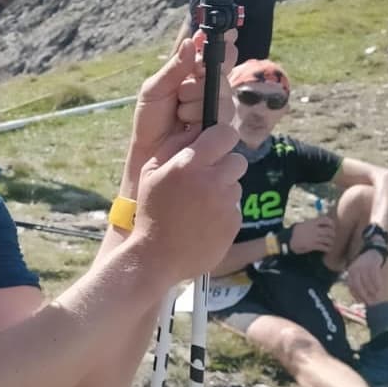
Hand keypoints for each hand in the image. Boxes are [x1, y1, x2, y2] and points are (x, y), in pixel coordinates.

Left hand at [124, 30, 236, 181]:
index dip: (221, 42)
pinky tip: (188, 124)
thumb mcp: (154, 90)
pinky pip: (222, 116)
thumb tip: (191, 42)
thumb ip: (173, 68)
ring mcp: (218, 108)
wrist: (149, 154)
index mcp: (194, 75)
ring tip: (179, 112)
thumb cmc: (150, 120)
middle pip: (220, 73)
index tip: (226, 34)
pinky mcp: (221, 128)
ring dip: (197, 102)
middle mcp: (209, 89)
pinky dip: (201, 117)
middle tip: (181, 91)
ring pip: (222, 95)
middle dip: (200, 81)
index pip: (214, 53)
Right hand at [131, 122, 246, 285]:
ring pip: (235, 185)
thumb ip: (175, 146)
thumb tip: (198, 129)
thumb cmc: (150, 212)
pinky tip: (203, 223)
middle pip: (237, 159)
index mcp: (189, 164)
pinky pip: (234, 208)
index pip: (225, 133)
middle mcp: (212, 181)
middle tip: (205, 180)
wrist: (156, 257)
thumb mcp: (151, 172)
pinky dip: (223, 213)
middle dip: (223, 166)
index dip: (220, 139)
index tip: (213, 147)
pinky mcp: (233, 223)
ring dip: (222, 191)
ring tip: (199, 207)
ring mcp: (225, 203)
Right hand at [288, 213, 335, 253]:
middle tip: (332, 237)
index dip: (331, 223)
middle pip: (329, 231)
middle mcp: (314, 230)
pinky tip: (327, 249)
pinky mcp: (313, 245)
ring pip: (328, 240)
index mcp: (312, 223)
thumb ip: (311, 223)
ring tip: (330, 244)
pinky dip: (328, 249)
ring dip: (331, 242)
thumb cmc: (295, 232)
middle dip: (333, 234)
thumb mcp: (303, 224)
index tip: (332, 226)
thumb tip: (319, 223)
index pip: (325, 220)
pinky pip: (324, 247)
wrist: (288, 240)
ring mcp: (314, 238)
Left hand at [345, 247, 387, 304]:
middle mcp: (355, 269)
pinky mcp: (372, 263)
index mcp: (350, 272)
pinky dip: (377, 283)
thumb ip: (359, 285)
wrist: (373, 252)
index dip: (356, 295)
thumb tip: (358, 301)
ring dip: (371, 289)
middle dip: (364, 294)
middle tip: (370, 301)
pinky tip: (380, 288)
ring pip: (366, 281)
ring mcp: (363, 266)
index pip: (352, 286)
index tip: (362, 302)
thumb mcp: (360, 275)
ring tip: (376, 295)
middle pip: (358, 285)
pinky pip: (374, 276)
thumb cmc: (367, 268)